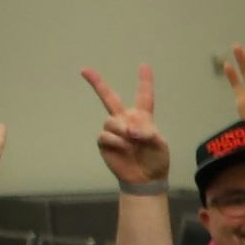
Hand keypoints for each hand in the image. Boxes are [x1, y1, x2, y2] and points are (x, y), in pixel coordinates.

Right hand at [80, 64, 165, 186]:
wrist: (145, 178)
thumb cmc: (155, 160)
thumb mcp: (160, 145)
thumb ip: (148, 133)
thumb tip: (131, 130)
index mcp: (143, 118)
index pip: (144, 96)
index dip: (145, 81)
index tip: (144, 65)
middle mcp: (125, 120)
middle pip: (109, 97)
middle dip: (97, 83)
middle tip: (84, 70)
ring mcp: (114, 130)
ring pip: (110, 121)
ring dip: (122, 131)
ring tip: (132, 143)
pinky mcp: (104, 142)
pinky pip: (106, 135)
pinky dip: (117, 142)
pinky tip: (125, 149)